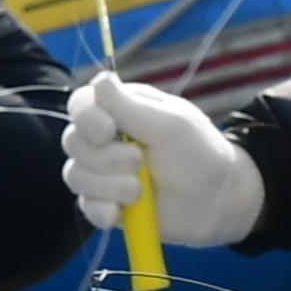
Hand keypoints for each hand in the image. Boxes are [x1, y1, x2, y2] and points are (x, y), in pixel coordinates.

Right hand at [62, 74, 265, 246]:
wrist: (217, 201)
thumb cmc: (199, 153)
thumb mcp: (170, 125)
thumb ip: (130, 106)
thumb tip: (100, 78)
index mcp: (120, 109)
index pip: (80, 104)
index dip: (86, 118)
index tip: (109, 130)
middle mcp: (105, 138)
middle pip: (73, 141)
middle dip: (105, 157)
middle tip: (139, 162)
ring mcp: (103, 171)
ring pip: (75, 175)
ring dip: (109, 185)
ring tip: (141, 191)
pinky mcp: (106, 202)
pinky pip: (86, 206)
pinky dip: (102, 210)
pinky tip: (121, 212)